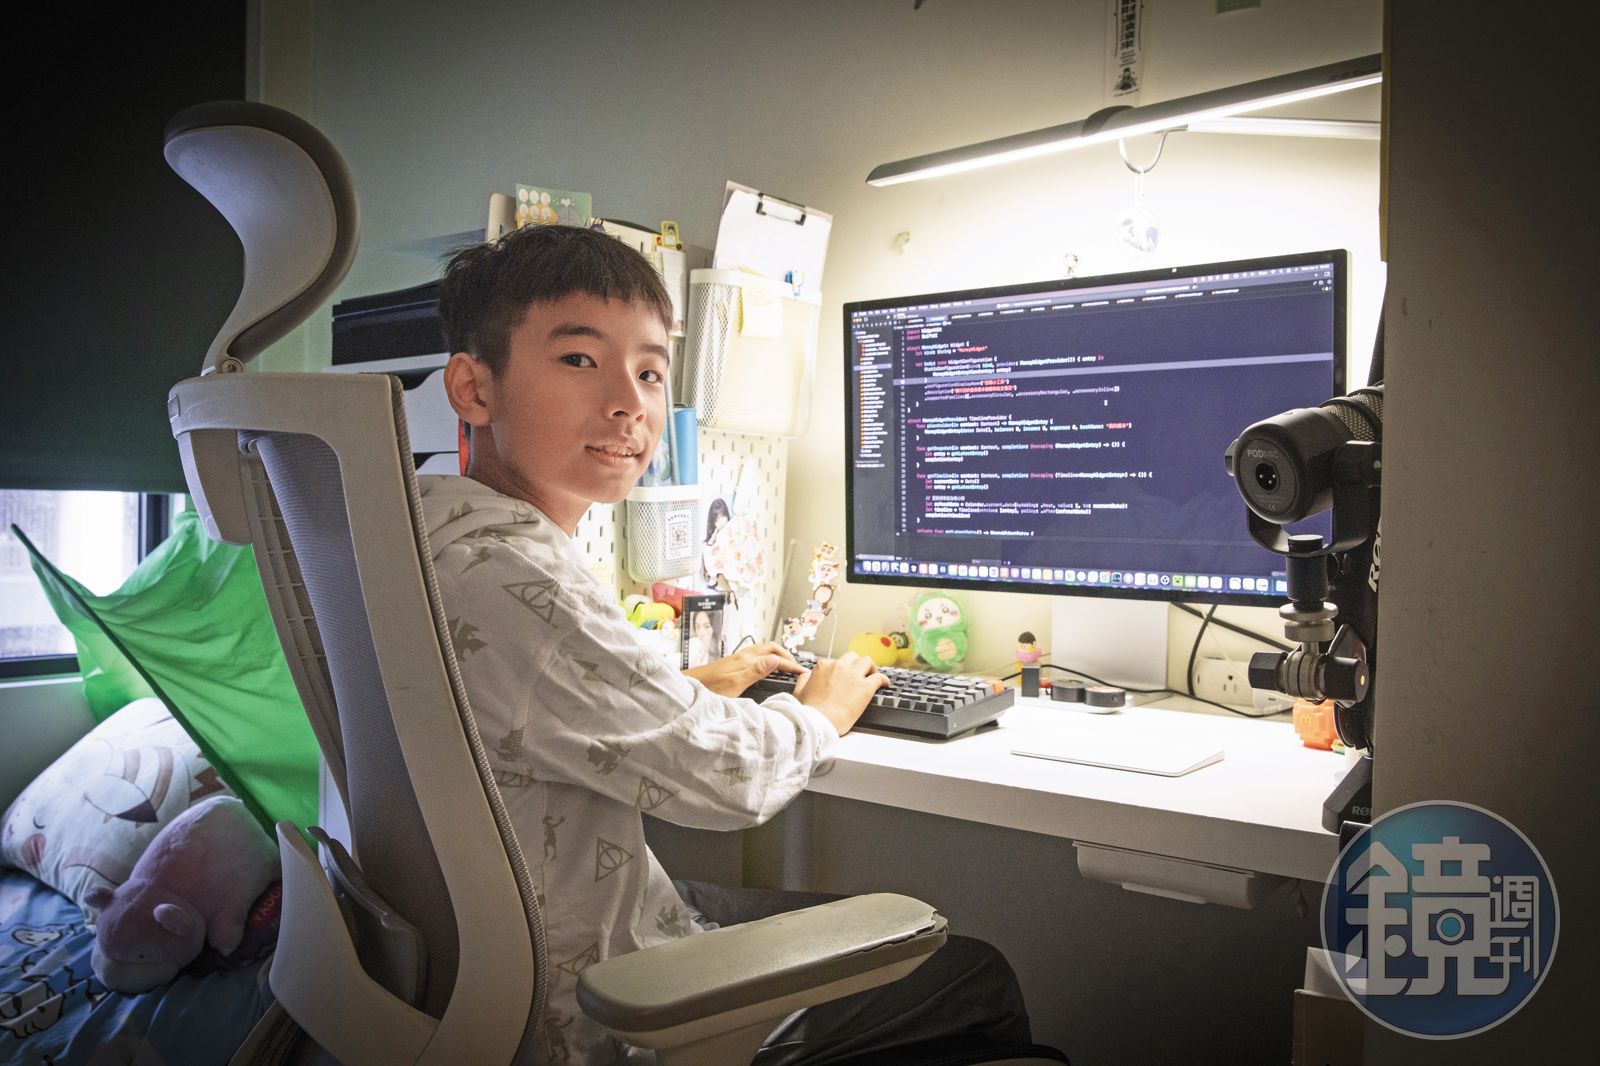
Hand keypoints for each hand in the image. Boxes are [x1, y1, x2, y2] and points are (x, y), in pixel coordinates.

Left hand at [683, 642, 803, 697]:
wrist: (689, 687)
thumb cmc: (709, 688)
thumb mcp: (735, 684)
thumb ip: (756, 671)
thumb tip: (776, 660)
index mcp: (747, 660)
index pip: (776, 659)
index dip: (792, 665)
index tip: (803, 672)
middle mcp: (743, 656)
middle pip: (771, 648)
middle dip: (786, 654)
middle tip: (796, 666)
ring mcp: (737, 658)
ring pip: (763, 650)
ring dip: (777, 655)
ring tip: (785, 665)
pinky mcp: (733, 663)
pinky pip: (756, 656)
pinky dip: (767, 659)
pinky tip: (765, 668)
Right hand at [793, 652, 890, 735]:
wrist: (819, 722)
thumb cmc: (808, 711)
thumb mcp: (799, 691)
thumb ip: (804, 679)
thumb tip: (807, 674)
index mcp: (823, 667)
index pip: (834, 662)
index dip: (840, 670)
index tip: (842, 677)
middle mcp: (839, 666)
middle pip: (852, 656)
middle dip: (856, 663)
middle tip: (859, 673)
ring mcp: (853, 676)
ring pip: (867, 661)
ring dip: (870, 667)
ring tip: (872, 675)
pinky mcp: (866, 687)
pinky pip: (879, 677)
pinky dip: (883, 679)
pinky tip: (885, 684)